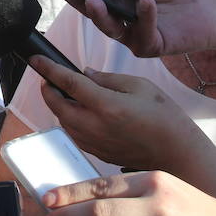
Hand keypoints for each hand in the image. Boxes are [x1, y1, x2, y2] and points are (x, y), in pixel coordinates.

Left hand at [34, 57, 211, 171]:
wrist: (179, 155)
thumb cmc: (166, 118)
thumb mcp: (140, 86)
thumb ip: (108, 79)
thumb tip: (83, 74)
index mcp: (107, 106)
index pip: (68, 83)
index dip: (49, 69)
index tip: (36, 60)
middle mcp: (96, 126)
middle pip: (57, 106)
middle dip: (48, 90)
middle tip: (50, 78)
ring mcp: (95, 143)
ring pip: (63, 122)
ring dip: (59, 107)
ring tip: (65, 94)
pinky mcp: (98, 154)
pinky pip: (75, 135)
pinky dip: (70, 121)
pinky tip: (80, 113)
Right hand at [53, 0, 215, 57]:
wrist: (208, 1)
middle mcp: (120, 18)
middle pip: (93, 13)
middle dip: (78, 2)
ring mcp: (132, 34)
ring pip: (110, 28)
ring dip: (101, 15)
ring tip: (96, 1)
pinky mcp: (149, 45)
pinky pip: (140, 33)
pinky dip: (144, 15)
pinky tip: (147, 0)